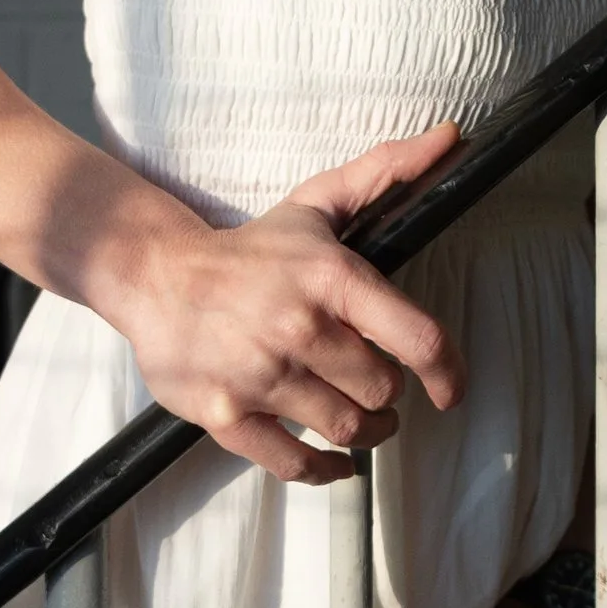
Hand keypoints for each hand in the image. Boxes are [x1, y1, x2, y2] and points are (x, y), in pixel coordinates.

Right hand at [105, 122, 467, 483]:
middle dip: (388, 396)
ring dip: (365, 433)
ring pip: (345, 428)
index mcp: (330, 278)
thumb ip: (386, 173)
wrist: (155, 275)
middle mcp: (299, 328)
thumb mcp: (316, 205)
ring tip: (363, 420)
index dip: (448, 373)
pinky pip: (293, 462)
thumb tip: (451, 138)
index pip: (418, 338)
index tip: (451, 390)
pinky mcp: (227, 415)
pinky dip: (324, 469)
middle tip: (379, 391)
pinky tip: (336, 462)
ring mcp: (261, 376)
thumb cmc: (248, 250)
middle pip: (381, 390)